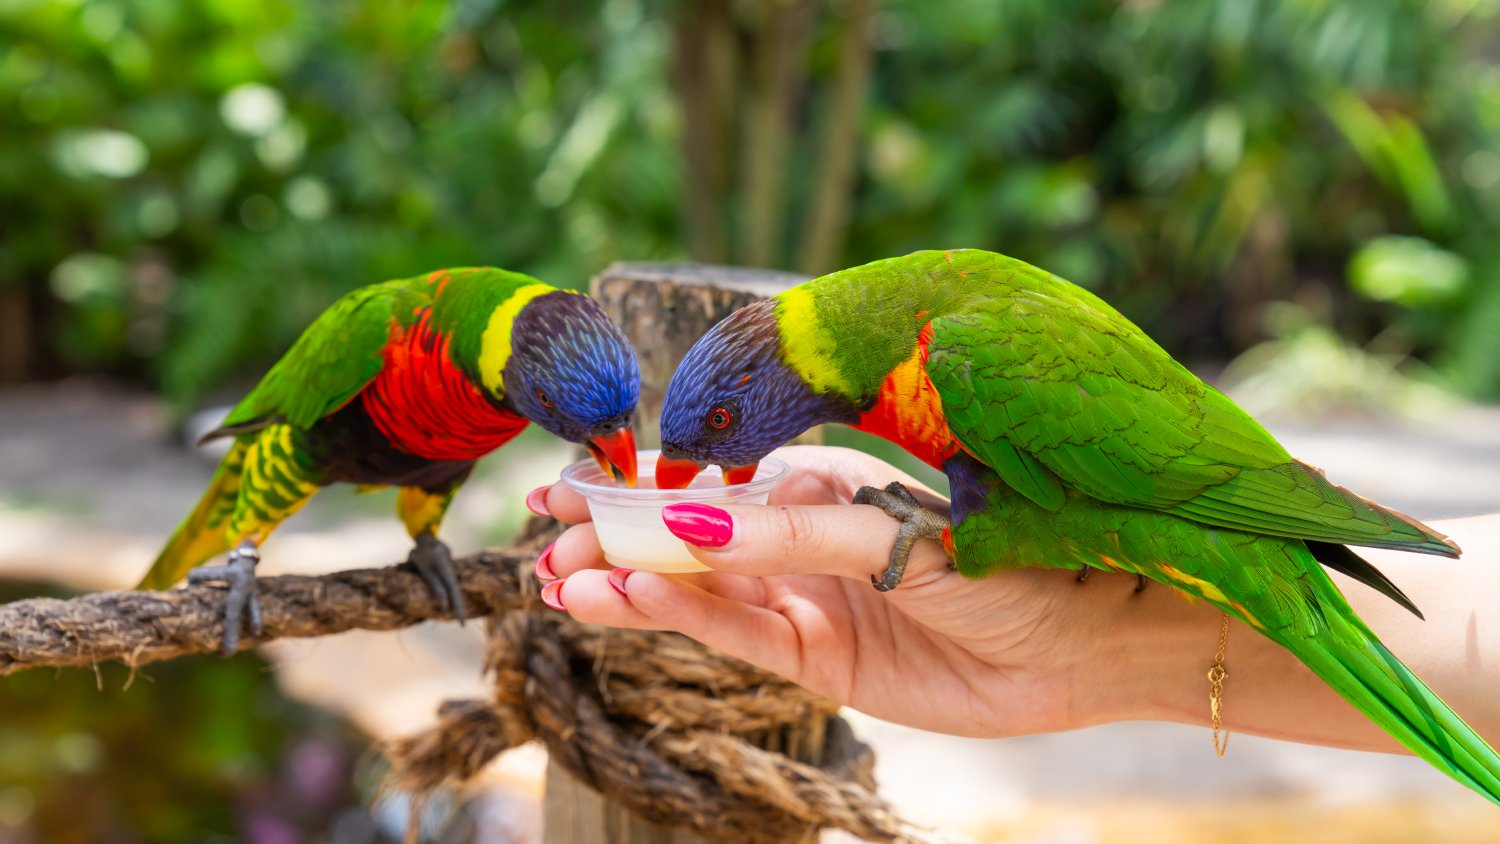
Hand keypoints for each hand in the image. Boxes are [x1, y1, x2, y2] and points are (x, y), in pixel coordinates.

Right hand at [530, 445, 1197, 737]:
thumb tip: (688, 525)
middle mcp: (805, 540)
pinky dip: (684, 624)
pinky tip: (628, 607)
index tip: (559, 488)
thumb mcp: (895, 532)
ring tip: (563, 583)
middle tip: (543, 547)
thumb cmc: (1017, 556)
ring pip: (701, 593)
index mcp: (822, 484)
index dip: (632, 491)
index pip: (706, 486)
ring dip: (633, 588)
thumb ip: (788, 533)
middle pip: (689, 543)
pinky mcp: (822, 660)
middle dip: (615, 543)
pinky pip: (739, 637)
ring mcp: (810, 601)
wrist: (1093, 639)